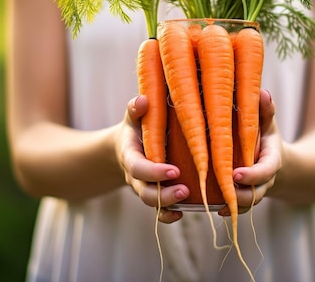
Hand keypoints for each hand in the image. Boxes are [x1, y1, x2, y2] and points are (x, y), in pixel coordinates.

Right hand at [115, 95, 189, 222]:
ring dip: (170, 204)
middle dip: (164, 195)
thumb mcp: (132, 117)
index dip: (154, 172)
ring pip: (154, 204)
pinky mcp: (156, 194)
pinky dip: (169, 215)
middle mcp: (137, 177)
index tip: (173, 171)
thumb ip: (135, 109)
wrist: (125, 146)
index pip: (138, 168)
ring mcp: (146, 188)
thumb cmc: (135, 127)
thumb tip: (142, 100)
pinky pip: (160, 211)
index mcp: (130, 156)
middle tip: (184, 190)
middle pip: (146, 193)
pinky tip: (184, 213)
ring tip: (189, 198)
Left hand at [219, 89, 282, 215]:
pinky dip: (230, 210)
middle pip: (257, 192)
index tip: (237, 173)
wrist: (273, 161)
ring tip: (216, 204)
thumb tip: (263, 92)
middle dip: (243, 194)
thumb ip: (265, 111)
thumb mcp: (268, 123)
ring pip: (248, 203)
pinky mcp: (244, 196)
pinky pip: (239, 208)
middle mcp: (264, 180)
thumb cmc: (265, 137)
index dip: (252, 174)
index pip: (266, 170)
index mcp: (271, 161)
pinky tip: (216, 210)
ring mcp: (255, 190)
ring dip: (234, 205)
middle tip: (226, 190)